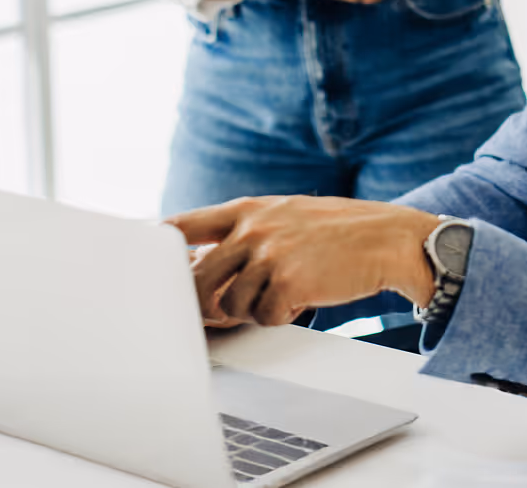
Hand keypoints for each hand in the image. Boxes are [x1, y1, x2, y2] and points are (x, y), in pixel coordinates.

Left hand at [168, 196, 438, 327]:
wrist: (386, 239)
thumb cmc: (336, 230)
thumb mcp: (286, 215)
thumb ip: (246, 232)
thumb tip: (201, 262)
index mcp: (248, 210)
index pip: (182, 226)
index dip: (157, 246)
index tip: (140, 261)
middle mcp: (253, 229)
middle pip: (196, 277)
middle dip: (204, 301)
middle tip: (226, 307)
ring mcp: (269, 255)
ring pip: (228, 304)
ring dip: (251, 309)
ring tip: (281, 293)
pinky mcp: (289, 282)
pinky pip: (264, 317)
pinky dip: (281, 315)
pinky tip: (303, 297)